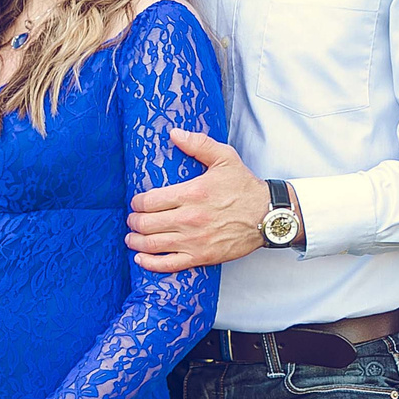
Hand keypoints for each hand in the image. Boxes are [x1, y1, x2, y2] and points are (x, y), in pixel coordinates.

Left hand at [127, 128, 270, 271]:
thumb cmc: (245, 188)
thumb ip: (198, 144)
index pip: (150, 200)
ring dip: (136, 241)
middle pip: (147, 223)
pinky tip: (141, 258)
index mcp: (192, 193)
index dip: (137, 202)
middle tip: (132, 219)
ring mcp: (194, 241)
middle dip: (134, 221)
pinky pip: (169, 264)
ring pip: (153, 244)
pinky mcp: (201, 257)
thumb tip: (174, 133)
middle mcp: (189, 219)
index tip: (137, 202)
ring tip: (132, 237)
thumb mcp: (225, 158)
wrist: (266, 216)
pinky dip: (151, 263)